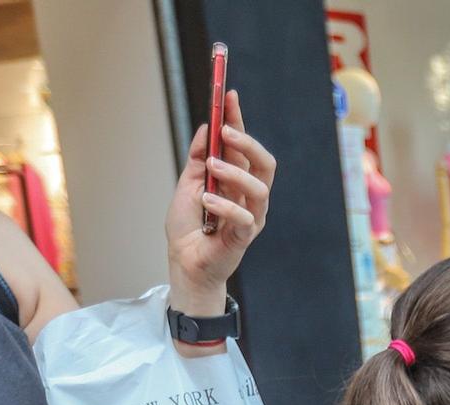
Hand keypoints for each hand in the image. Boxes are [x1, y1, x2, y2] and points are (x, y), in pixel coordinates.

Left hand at [165, 91, 274, 314]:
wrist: (185, 264)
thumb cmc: (189, 228)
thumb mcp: (188, 185)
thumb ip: (198, 159)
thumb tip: (206, 128)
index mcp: (236, 181)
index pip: (243, 146)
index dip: (237, 119)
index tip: (228, 94)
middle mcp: (249, 196)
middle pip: (264, 163)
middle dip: (248, 142)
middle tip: (227, 130)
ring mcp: (251, 215)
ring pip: (260, 187)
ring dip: (235, 172)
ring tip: (211, 166)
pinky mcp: (246, 236)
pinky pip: (245, 216)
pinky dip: (225, 205)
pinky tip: (207, 203)